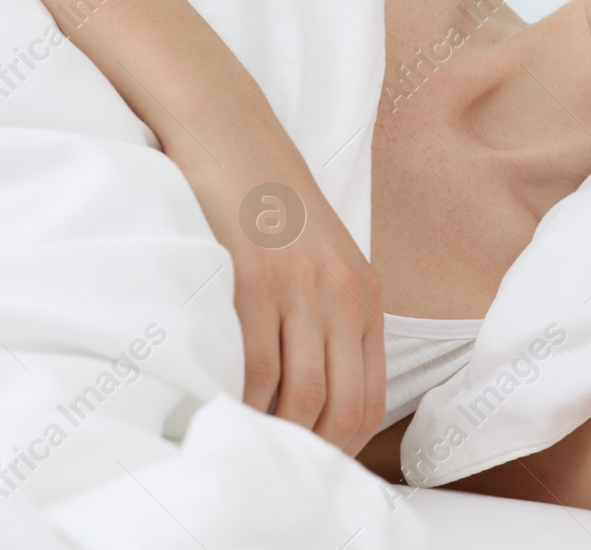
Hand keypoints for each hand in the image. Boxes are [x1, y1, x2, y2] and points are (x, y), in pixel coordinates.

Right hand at [197, 168, 386, 456]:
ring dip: (275, 430)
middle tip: (274, 460)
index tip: (309, 461)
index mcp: (365, 294)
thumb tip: (311, 393)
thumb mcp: (320, 257)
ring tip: (247, 439)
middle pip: (341, 406)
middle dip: (309, 448)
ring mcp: (299, 287)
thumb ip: (327, 315)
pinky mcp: (253, 278)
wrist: (229, 129)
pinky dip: (240, 399)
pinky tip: (221, 404)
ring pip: (302, 394)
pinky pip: (254, 365)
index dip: (342, 446)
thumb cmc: (267, 199)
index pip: (370, 398)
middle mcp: (342, 294)